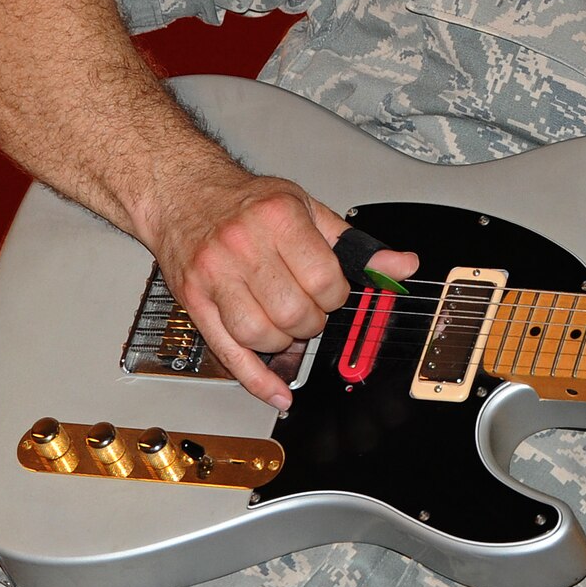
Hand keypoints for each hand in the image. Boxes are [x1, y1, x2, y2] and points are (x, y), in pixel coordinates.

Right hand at [145, 169, 418, 408]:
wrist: (184, 195)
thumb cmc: (248, 203)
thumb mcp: (308, 209)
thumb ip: (355, 245)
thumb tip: (401, 268)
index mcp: (278, 219)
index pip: (324, 279)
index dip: (337, 295)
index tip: (333, 293)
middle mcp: (243, 246)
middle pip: (293, 312)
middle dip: (313, 322)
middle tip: (312, 311)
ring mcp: (214, 275)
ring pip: (259, 335)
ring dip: (285, 343)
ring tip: (288, 326)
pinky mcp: (194, 300)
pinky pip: (227, 351)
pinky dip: (256, 379)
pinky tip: (277, 391)